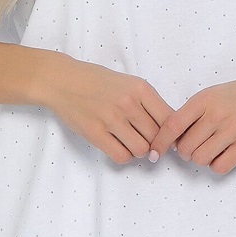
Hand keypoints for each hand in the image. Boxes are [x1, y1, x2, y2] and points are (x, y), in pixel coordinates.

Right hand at [43, 55, 173, 163]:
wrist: (63, 80)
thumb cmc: (97, 81)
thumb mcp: (128, 83)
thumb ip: (148, 103)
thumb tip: (169, 129)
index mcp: (140, 88)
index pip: (170, 119)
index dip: (172, 133)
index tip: (169, 139)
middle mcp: (128, 103)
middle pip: (157, 137)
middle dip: (154, 143)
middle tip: (145, 141)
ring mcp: (111, 118)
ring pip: (141, 149)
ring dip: (138, 150)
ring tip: (129, 141)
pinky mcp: (95, 132)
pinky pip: (121, 156)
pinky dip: (123, 155)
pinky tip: (117, 145)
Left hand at [149, 69, 235, 173]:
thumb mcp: (213, 94)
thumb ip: (193, 113)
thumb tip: (172, 138)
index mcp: (205, 99)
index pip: (173, 125)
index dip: (160, 141)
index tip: (155, 151)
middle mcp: (217, 114)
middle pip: (185, 147)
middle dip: (185, 151)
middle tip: (194, 146)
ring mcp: (233, 130)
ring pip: (201, 158)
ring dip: (201, 158)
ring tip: (210, 148)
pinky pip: (220, 166)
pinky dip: (217, 165)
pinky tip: (222, 154)